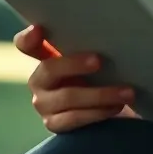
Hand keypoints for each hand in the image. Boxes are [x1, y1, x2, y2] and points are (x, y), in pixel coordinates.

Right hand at [13, 24, 139, 132]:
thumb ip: (90, 46)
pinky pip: (74, 118)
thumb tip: (110, 34)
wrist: (112, 110)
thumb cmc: (102, 75)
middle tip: (99, 61)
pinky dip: (97, 113)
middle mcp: (40, 80)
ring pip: (67, 96)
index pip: (26, 45)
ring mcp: (44, 104)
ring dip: (100, 94)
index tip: (39, 29)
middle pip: (49, 69)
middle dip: (74, 64)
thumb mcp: (94, 58)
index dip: (28, 38)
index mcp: (45, 57)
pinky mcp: (54, 124)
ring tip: (126, 92)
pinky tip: (115, 107)